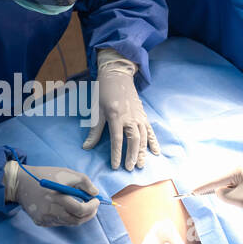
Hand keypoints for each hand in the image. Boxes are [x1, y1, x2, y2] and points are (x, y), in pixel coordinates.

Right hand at [5, 162, 100, 227]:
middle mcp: (51, 212)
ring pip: (69, 223)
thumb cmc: (44, 175)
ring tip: (81, 205)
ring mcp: (45, 219)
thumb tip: (95, 193)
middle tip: (93, 206)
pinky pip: (59, 223)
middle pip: (77, 220)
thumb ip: (84, 182)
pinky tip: (66, 208)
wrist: (19, 183)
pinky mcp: (41, 222)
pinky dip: (67, 217)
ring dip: (78, 216)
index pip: (81, 210)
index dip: (92, 207)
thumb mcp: (66, 173)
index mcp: (58, 198)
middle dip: (89, 214)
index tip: (96, 200)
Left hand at [82, 55, 159, 170]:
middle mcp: (129, 117)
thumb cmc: (104, 93)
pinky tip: (156, 152)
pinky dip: (153, 141)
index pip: (117, 139)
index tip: (116, 166)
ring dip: (143, 151)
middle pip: (133, 139)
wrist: (117, 76)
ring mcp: (138, 116)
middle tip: (130, 168)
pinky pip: (150, 130)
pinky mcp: (143, 115)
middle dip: (132, 155)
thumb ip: (94, 130)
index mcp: (116, 116)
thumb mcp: (96, 111)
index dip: (117, 154)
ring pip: (143, 137)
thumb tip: (86, 147)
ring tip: (141, 164)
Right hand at [192, 164, 242, 212]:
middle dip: (223, 190)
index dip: (202, 188)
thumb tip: (220, 191)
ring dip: (234, 191)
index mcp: (236, 169)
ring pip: (233, 180)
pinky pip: (241, 179)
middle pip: (223, 179)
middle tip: (234, 200)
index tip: (190, 193)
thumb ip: (224, 195)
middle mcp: (241, 163)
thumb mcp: (241, 200)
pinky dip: (241, 188)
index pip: (214, 180)